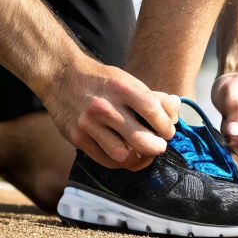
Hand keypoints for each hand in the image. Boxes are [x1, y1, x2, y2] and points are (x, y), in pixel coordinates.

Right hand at [44, 59, 180, 170]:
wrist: (61, 76)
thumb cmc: (102, 80)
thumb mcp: (127, 80)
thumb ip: (152, 96)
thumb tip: (175, 111)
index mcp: (121, 88)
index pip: (152, 110)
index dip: (166, 125)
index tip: (169, 131)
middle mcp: (105, 107)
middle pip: (140, 139)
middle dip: (157, 147)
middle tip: (160, 146)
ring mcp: (89, 124)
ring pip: (123, 155)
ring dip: (139, 158)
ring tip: (144, 153)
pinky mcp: (77, 138)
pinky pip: (105, 160)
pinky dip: (121, 161)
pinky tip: (127, 154)